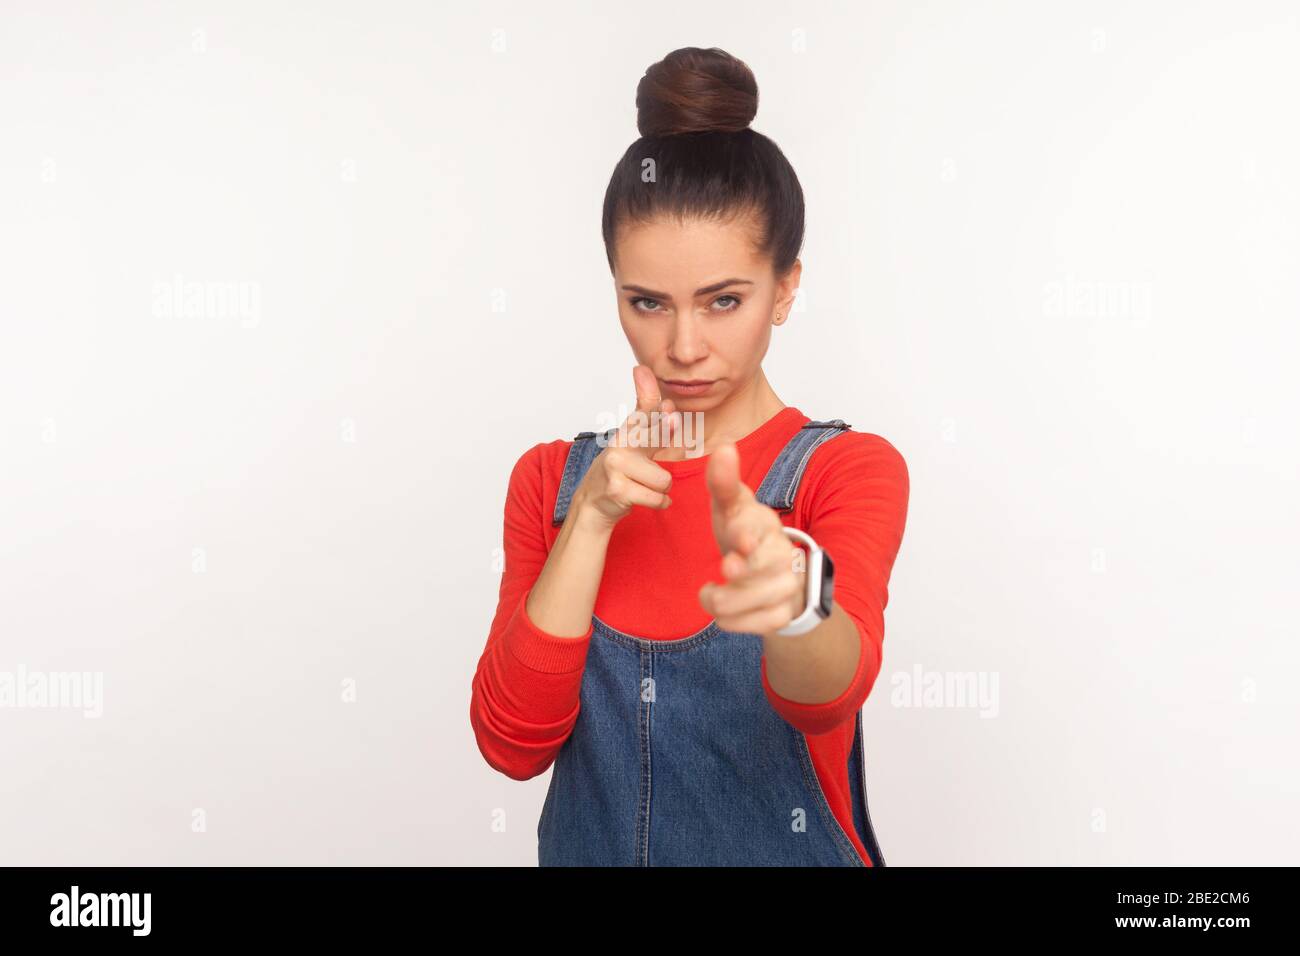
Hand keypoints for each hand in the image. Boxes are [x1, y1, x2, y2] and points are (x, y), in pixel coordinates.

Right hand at [573, 365, 680, 531]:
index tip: (655, 389)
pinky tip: (644, 498)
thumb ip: (652, 420)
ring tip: (643, 486)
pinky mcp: (618, 490)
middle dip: (664, 451)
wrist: (592, 501)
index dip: (655, 402)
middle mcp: (618, 444)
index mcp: (625, 431)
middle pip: (658, 441)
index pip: (644, 412)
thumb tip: (664, 396)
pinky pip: (658, 498)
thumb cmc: (619, 469)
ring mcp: (616, 467)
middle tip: (652, 461)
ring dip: (660, 489)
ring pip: (664, 479)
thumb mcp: (634, 441)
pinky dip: (658, 503)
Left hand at [698, 442, 805, 635]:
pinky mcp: (783, 612)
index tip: (740, 543)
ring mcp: (786, 583)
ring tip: (712, 593)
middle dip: (743, 574)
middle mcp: (781, 552)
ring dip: (727, 602)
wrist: (771, 572)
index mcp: (763, 523)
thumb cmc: (742, 533)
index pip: (757, 526)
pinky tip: (726, 612)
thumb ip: (722, 482)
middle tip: (727, 569)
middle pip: (766, 566)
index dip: (747, 535)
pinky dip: (736, 623)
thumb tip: (725, 447)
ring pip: (759, 600)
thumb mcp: (729, 508)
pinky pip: (760, 624)